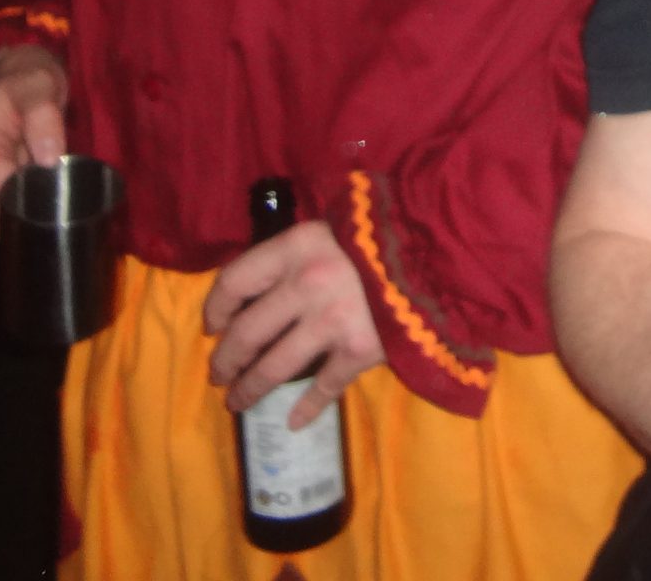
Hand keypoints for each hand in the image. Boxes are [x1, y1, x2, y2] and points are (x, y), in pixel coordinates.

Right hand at [0, 45, 66, 237]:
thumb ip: (44, 118)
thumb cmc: (29, 82)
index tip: (58, 190)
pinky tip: (32, 191)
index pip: (3, 194)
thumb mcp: (41, 88)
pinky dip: (17, 210)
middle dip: (30, 204)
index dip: (33, 198)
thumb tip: (48, 159)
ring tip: (42, 179)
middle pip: (0, 210)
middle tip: (56, 182)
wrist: (17, 80)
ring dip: (24, 206)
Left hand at [202, 220, 384, 428]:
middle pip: (248, 331)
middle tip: (219, 374)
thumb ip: (294, 254)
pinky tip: (293, 421)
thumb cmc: (377, 236)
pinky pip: (325, 386)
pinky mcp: (360, 348)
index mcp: (295, 247)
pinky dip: (307, 407)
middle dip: (226, 359)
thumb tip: (255, 292)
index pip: (235, 281)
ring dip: (250, 388)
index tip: (212, 327)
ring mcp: (333, 320)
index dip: (216, 308)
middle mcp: (307, 284)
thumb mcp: (329, 230)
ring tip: (238, 401)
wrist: (437, 250)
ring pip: (275, 366)